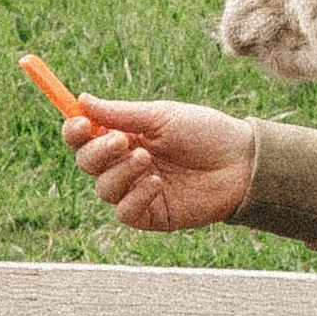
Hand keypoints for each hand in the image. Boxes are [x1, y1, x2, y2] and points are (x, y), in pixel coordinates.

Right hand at [64, 98, 255, 235]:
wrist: (241, 162)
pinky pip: (124, 212)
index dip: (74, 131)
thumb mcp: (162, 116)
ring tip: (147, 159)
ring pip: (103, 188)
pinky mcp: (150, 215)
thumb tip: (81, 100)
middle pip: (86, 163)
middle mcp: (125, 164)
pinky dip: (135, 196)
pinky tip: (156, 183)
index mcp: (124, 136)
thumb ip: (120, 113)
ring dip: (120, 172)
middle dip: (96, 151)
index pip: (84, 137)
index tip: (79, 122)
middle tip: (120, 141)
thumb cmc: (205, 132)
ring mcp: (136, 191)